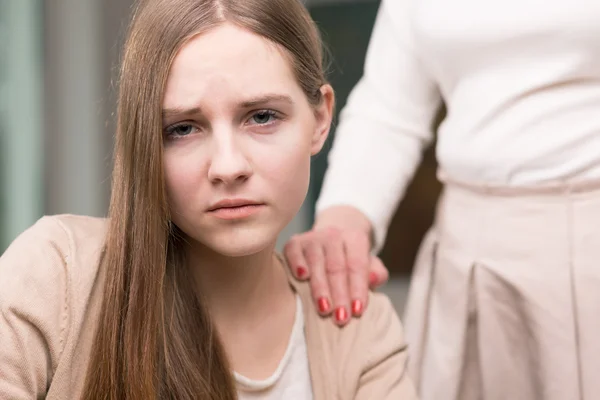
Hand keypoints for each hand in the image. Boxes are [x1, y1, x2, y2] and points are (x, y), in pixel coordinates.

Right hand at [283, 207, 388, 325]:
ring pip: (316, 262)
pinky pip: (294, 252)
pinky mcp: (294, 242)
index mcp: (354, 238)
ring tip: (324, 309)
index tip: (357, 311)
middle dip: (339, 294)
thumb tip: (373, 279)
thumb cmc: (350, 260)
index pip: (357, 265)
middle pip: (336, 266)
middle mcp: (333, 235)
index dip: (357, 289)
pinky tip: (301, 278)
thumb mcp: (369, 265)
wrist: (330, 239)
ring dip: (320, 288)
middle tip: (341, 318)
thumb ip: (377, 273)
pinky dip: (297, 264)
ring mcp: (312, 237)